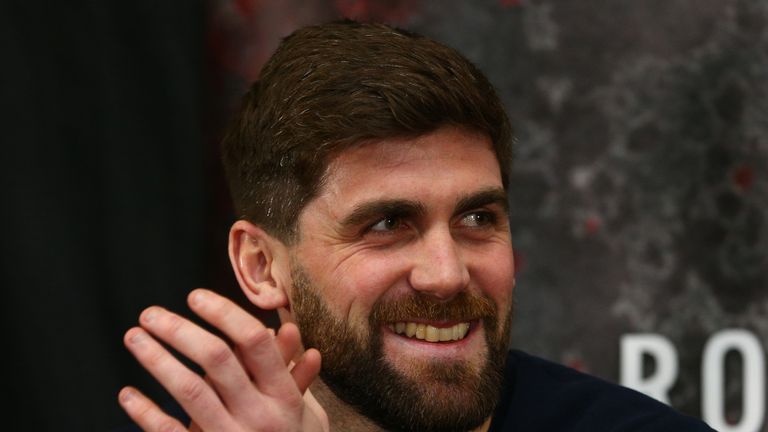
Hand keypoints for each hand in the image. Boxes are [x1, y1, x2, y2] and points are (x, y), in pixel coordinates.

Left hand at [118, 289, 327, 431]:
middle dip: (179, 330)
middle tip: (151, 314)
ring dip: (157, 360)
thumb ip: (293, 370)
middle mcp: (260, 415)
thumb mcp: (303, 410)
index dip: (223, 313)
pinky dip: (146, 413)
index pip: (254, 342)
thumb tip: (285, 327)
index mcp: (284, 395)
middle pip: (217, 359)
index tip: (195, 297)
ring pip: (190, 390)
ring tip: (134, 338)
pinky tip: (127, 394)